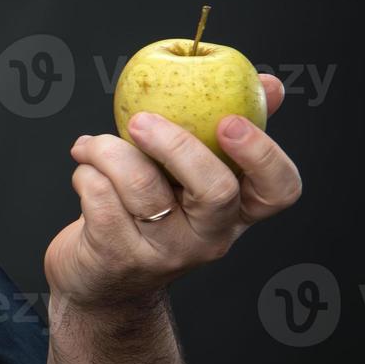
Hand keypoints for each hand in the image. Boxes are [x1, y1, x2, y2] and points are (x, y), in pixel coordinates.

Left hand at [44, 74, 301, 309]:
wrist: (101, 280)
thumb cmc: (148, 214)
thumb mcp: (188, 177)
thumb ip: (224, 132)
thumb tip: (270, 83)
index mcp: (236, 211)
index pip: (279, 190)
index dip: (263, 154)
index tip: (230, 121)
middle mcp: (209, 236)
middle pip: (215, 189)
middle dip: (176, 144)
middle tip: (141, 120)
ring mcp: (165, 252)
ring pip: (142, 186)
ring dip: (108, 150)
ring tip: (90, 145)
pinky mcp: (118, 256)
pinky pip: (100, 198)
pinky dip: (85, 174)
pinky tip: (85, 174)